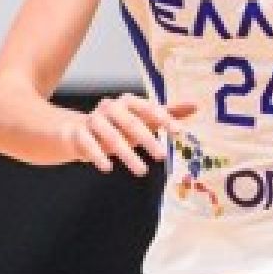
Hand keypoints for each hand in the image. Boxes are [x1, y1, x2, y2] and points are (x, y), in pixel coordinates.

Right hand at [66, 94, 196, 175]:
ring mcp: (92, 119)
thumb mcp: (142, 121)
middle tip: (162, 156)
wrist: (76, 132)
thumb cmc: (116, 126)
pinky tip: (108, 168)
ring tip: (142, 171)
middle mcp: (110, 107)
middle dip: (147, 139)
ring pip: (111, 135)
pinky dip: (98, 156)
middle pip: (131, 122)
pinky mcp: (78, 134)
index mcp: (128, 102)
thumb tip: (196, 105)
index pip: (148, 108)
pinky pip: (88, 143)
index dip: (164, 118)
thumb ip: (166, 114)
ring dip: (127, 154)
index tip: (179, 132)